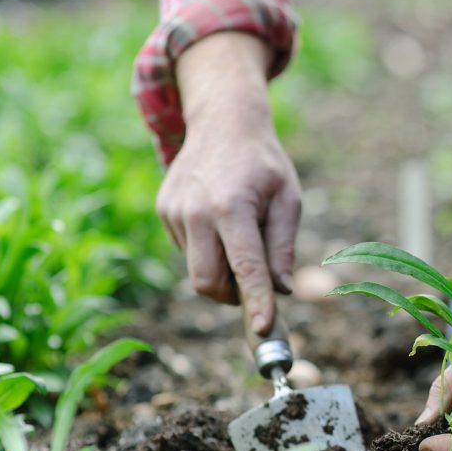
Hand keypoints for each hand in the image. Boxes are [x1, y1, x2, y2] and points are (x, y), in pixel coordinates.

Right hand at [155, 32, 300, 333]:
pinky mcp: (164, 212)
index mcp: (231, 207)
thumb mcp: (288, 199)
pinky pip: (188, 251)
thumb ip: (283, 246)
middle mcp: (195, 211)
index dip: (255, 301)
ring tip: (240, 232)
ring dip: (222, 270)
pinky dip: (209, 251)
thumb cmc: (263, 163)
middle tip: (255, 286)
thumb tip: (281, 290)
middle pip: (207, 282)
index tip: (263, 329)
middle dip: (231, 295)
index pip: (245, 266)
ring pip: (197, 270)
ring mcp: (174, 212)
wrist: (222, 122)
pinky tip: (219, 221)